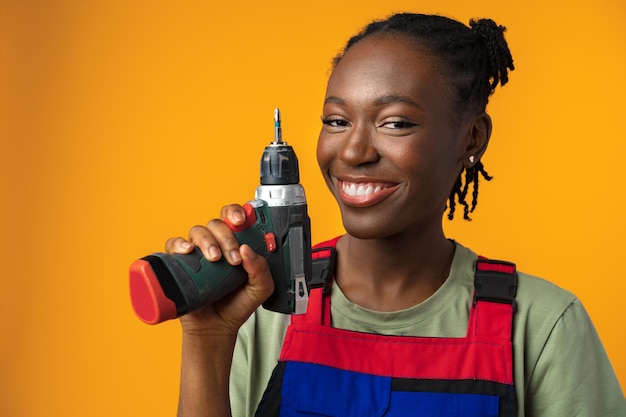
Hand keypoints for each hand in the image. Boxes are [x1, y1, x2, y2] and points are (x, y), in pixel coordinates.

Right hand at [165, 204, 274, 336]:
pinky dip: (178, 244)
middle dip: (226, 237)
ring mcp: (197, 253)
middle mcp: (216, 244)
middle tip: (233, 258)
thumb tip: (247, 250)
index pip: (234, 218)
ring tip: (214, 259)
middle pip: (216, 224)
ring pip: (197, 231)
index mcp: (235, 244)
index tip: (241, 219)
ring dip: (207, 241)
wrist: (217, 328)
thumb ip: (261, 270)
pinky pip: (173, 245)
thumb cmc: (238, 305)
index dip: (235, 212)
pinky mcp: (179, 263)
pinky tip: (187, 251)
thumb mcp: (260, 289)